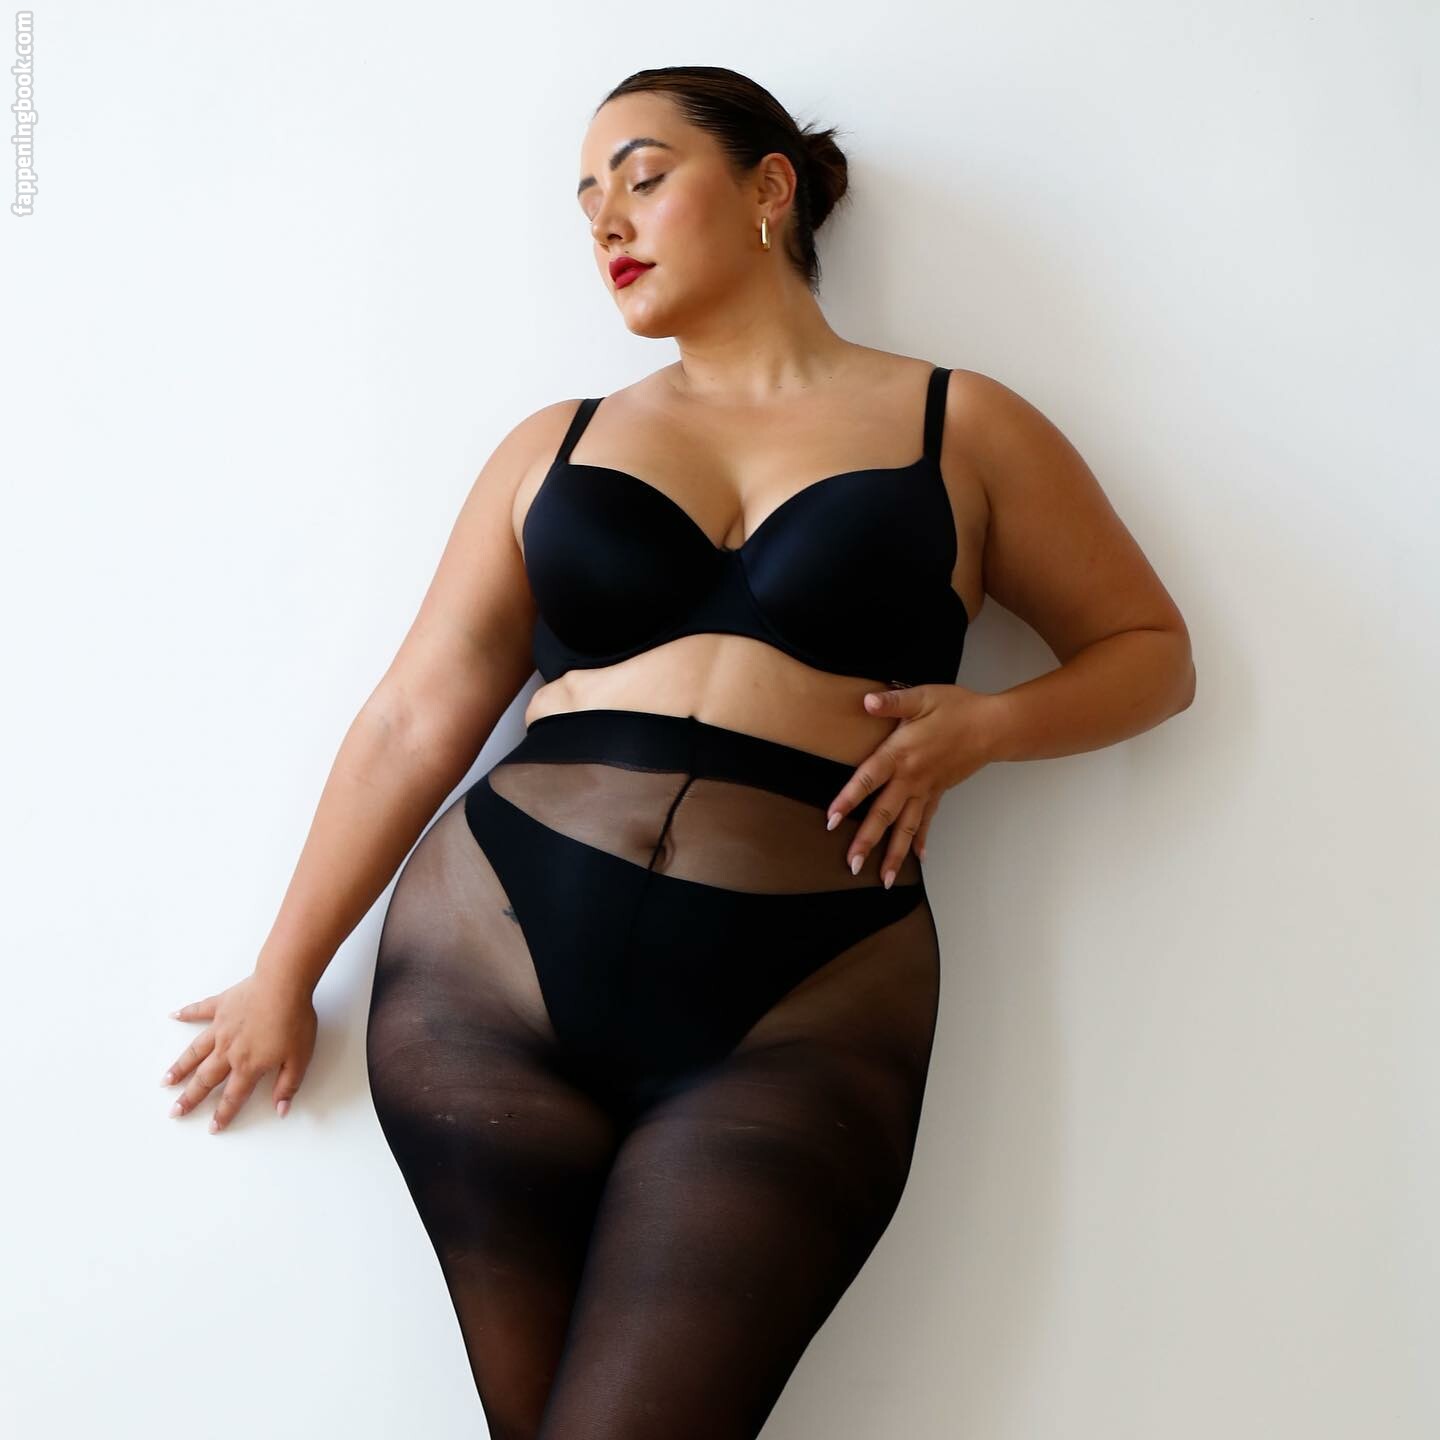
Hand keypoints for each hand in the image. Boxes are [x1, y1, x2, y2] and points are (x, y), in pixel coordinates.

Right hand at [162, 971, 317, 1132]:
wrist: (284, 984)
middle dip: (190, 1098)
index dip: (223, 1114)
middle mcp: (229, 1050)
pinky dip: (187, 1013)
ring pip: (195, 1052)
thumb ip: (287, 1085)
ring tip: (166, 1080)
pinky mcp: (222, 1005)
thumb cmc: (295, 1020)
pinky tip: (174, 1016)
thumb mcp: (299, 1058)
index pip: (233, 1096)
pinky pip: (200, 1010)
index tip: (212, 1127)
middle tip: (174, 1111)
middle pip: (206, 1079)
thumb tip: (280, 1110)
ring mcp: (222, 1027)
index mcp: (249, 1064)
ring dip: (180, 1067)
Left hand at [825, 683, 1002, 885]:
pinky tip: (917, 859)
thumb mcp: (923, 697)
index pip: (868, 780)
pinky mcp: (938, 792)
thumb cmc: (957, 708)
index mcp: (901, 754)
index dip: (848, 799)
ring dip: (894, 854)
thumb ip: (893, 702)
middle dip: (867, 841)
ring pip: (906, 826)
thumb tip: (866, 701)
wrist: (993, 726)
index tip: (831, 820)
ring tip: (883, 879)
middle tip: (852, 865)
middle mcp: (911, 777)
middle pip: (884, 814)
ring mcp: (926, 788)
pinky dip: (920, 841)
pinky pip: (927, 821)